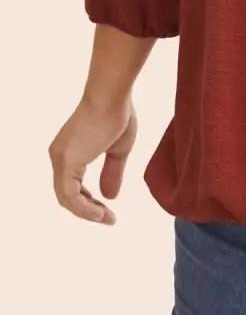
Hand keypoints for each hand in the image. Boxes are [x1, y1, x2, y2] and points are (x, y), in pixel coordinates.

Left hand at [48, 95, 136, 224]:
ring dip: (87, 212)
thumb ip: (111, 172)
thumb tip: (109, 197)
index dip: (88, 201)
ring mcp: (60, 159)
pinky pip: (70, 195)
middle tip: (108, 219)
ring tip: (107, 219)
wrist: (112, 95)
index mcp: (69, 152)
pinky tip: (100, 212)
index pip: (72, 186)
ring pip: (66, 198)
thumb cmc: (117, 114)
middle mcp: (59, 156)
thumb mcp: (117, 150)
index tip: (107, 210)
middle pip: (67, 195)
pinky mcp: (66, 162)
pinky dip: (84, 208)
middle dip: (88, 210)